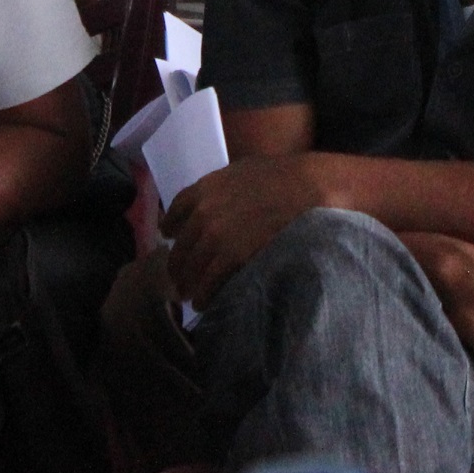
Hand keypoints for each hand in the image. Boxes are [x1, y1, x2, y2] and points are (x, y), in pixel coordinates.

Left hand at [164, 153, 339, 309]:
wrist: (303, 189)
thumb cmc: (278, 175)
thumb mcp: (240, 170)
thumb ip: (219, 186)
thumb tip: (212, 197)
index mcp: (202, 190)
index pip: (174, 214)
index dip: (170, 228)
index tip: (169, 238)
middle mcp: (202, 214)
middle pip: (180, 247)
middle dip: (177, 266)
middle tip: (178, 278)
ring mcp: (216, 237)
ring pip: (192, 268)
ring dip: (187, 284)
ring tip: (188, 294)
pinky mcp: (233, 257)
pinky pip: (209, 282)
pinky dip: (204, 295)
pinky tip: (202, 302)